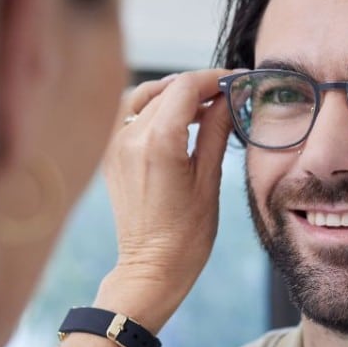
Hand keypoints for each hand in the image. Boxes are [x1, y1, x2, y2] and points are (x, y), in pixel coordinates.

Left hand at [97, 69, 232, 331]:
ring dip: (173, 93)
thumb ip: (215, 132)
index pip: (185, 87)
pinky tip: (176, 122)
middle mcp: (130, 137)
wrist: (150, 268)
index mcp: (158, 143)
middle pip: (165, 88)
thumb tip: (227, 99)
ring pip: (143, 96)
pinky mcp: (110, 154)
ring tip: (202, 107)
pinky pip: (129, 115)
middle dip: (197, 85)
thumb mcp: (210, 181)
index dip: (214, 78)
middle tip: (226, 94)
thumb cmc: (185, 236)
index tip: (237, 80)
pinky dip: (153, 108)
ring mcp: (115, 145)